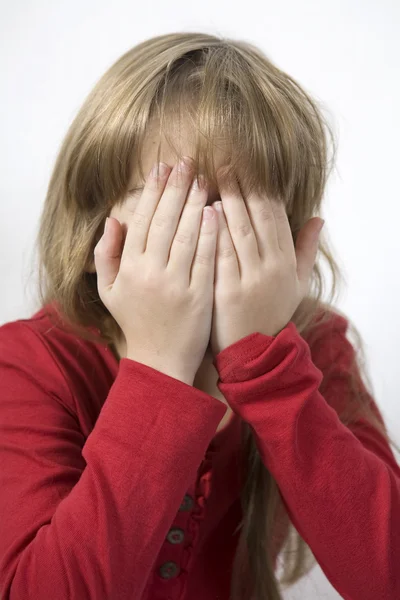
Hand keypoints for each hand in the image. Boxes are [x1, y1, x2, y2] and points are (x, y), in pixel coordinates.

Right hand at [94, 158, 217, 384]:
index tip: (162, 168)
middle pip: (164, 221)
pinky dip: (211, 234)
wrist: (160, 360)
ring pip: (186, 235)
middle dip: (176, 188)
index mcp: (129, 268)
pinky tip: (217, 212)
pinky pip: (205, 259)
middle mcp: (150, 272)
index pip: (142, 220)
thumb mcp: (110, 291)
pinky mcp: (199, 296)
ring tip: (204, 179)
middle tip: (188, 162)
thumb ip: (106, 255)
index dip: (153, 192)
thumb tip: (113, 219)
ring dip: (195, 204)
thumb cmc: (136, 321)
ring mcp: (176, 284)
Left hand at [209, 167, 323, 355]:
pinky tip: (202, 212)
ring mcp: (249, 280)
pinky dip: (213, 232)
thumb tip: (319, 218)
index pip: (276, 216)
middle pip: (257, 218)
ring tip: (211, 179)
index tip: (249, 168)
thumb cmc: (271, 313)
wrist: (254, 352)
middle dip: (242, 188)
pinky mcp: (227, 292)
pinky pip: (219, 255)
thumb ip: (306, 250)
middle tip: (225, 164)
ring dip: (226, 202)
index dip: (262, 190)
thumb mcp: (297, 284)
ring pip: (239, 232)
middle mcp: (271, 268)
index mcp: (287, 262)